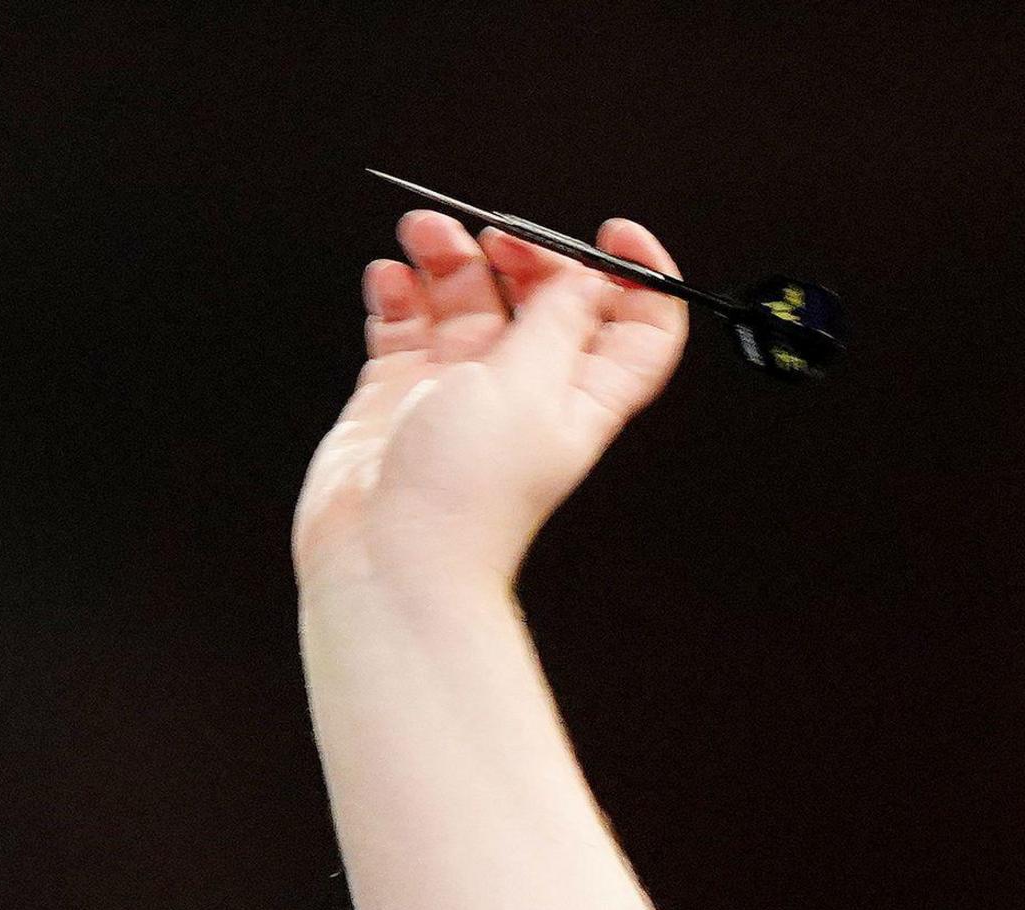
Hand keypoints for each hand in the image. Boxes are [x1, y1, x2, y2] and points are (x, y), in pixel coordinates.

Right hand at [292, 209, 688, 594]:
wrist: (386, 558)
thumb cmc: (464, 500)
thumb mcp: (528, 388)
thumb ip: (557, 321)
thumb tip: (588, 277)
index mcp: (579, 393)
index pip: (637, 327)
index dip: (637, 278)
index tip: (612, 238)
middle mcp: (526, 389)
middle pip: (542, 298)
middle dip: (521, 252)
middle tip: (490, 236)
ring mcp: (462, 389)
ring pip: (468, 301)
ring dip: (448, 259)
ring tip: (423, 237)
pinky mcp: (404, 394)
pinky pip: (408, 326)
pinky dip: (401, 294)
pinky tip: (391, 278)